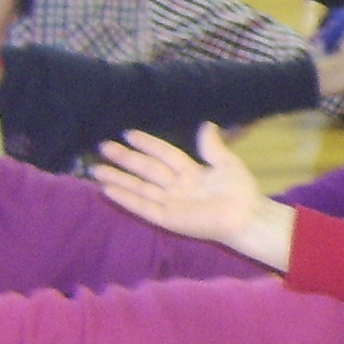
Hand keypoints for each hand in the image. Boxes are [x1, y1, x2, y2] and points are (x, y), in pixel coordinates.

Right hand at [92, 124, 269, 246]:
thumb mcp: (226, 163)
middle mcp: (177, 187)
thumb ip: (211, 146)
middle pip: (146, 169)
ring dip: (119, 179)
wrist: (246, 217)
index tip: (128, 133)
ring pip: (139, 188)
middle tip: (103, 147)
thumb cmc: (241, 192)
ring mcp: (171, 203)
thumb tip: (207, 124)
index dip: (147, 144)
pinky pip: (143, 207)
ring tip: (97, 170)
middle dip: (125, 159)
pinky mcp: (168, 219)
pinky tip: (109, 190)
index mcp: (191, 173)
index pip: (164, 155)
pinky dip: (126, 199)